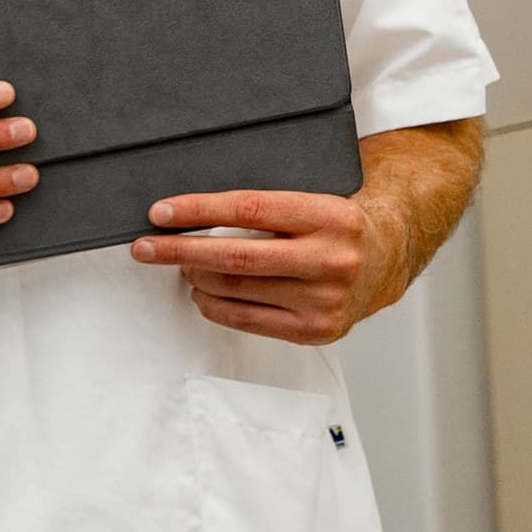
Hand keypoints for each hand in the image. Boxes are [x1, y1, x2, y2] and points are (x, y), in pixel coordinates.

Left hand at [133, 185, 391, 343]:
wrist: (387, 260)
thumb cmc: (336, 226)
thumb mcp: (312, 201)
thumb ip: (264, 208)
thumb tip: (189, 212)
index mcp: (330, 216)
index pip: (249, 209)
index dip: (199, 210)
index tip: (161, 212)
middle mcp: (331, 259)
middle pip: (235, 256)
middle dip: (179, 251)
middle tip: (144, 247)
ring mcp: (325, 299)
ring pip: (236, 289)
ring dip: (195, 277)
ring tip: (183, 265)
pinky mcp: (316, 330)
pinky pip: (246, 319)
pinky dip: (213, 305)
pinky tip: (202, 292)